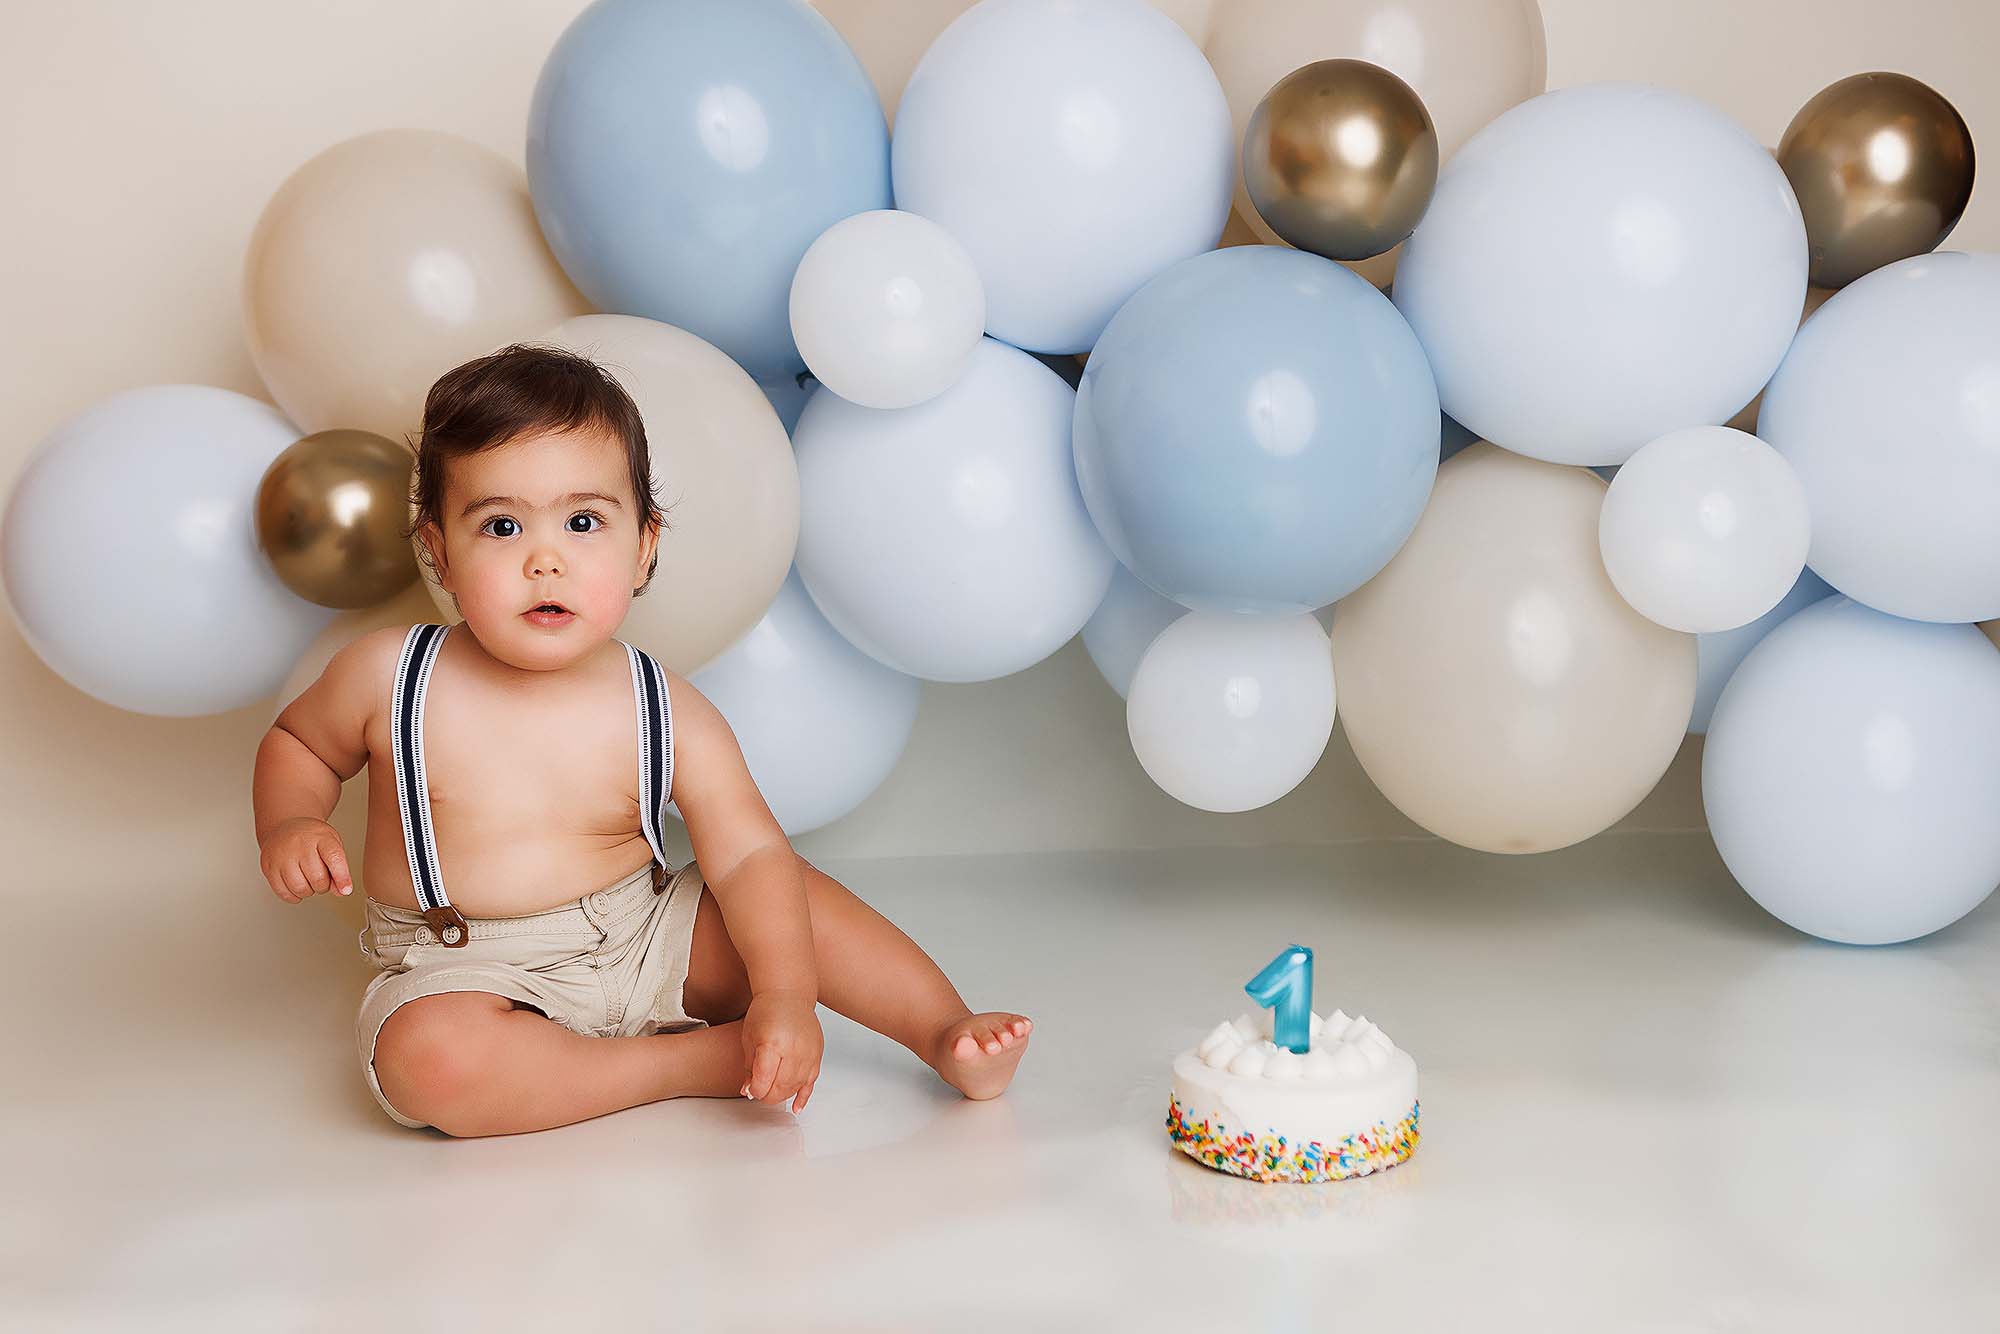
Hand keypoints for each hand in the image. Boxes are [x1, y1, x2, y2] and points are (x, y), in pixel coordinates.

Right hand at [259, 816, 352, 902]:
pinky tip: (296, 886)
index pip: (334, 858)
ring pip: (299, 888)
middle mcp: (299, 845)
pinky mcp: (268, 867)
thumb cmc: (313, 839)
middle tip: (322, 879)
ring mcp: (281, 856)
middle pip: (317, 878)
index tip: (346, 890)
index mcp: (320, 837)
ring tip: (308, 880)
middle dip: (324, 886)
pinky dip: (293, 896)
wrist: (285, 826)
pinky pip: (283, 893)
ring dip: (309, 891)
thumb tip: (342, 892)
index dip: (342, 877)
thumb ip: (340, 868)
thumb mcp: (332, 845)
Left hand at [739, 990, 821, 1112]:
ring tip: (773, 1093)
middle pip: (781, 1086)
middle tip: (760, 1093)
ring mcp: (808, 1051)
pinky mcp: (817, 1053)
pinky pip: (812, 1080)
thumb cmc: (765, 1012)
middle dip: (768, 1096)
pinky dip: (803, 1095)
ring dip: (783, 1095)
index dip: (756, 1090)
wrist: (788, 994)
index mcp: (772, 1043)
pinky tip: (796, 1106)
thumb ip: (749, 1067)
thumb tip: (748, 1091)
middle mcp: (793, 1048)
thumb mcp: (749, 1038)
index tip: (751, 1090)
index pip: (764, 1080)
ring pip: (796, 1086)